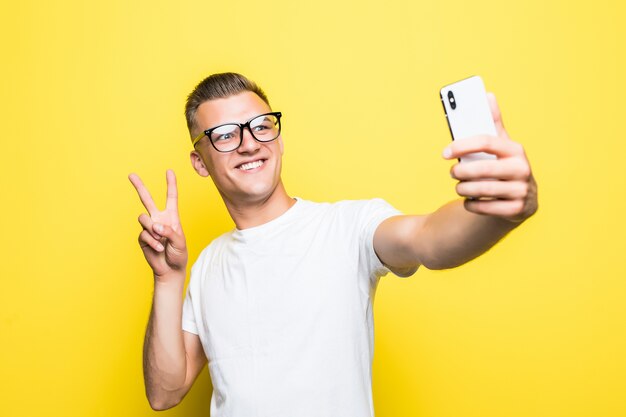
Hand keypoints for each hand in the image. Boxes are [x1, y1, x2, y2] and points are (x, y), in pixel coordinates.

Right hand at [129, 170, 187, 279]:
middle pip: (147, 199)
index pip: (171, 197)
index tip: (169, 171)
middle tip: (131, 174)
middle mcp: (159, 219)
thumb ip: (169, 231)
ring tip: (161, 240)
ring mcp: (149, 228)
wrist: (170, 269)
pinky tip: (158, 248)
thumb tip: (155, 226)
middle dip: (139, 186)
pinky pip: (143, 234)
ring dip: (152, 229)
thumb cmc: (178, 254)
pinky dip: (152, 241)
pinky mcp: (142, 237)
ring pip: (143, 218)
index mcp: (171, 216)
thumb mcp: (180, 242)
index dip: (171, 184)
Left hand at [442, 93, 537, 222]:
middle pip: (483, 169)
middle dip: (461, 171)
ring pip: (482, 190)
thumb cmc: (505, 165)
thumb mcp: (503, 145)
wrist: (523, 199)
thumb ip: (493, 123)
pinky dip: (472, 205)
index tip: (445, 152)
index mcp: (515, 149)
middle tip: (452, 172)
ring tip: (459, 186)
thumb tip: (487, 95)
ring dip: (464, 189)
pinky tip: (470, 200)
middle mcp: (522, 169)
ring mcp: (521, 190)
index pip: (486, 142)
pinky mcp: (516, 210)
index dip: (462, 146)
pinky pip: (485, 208)